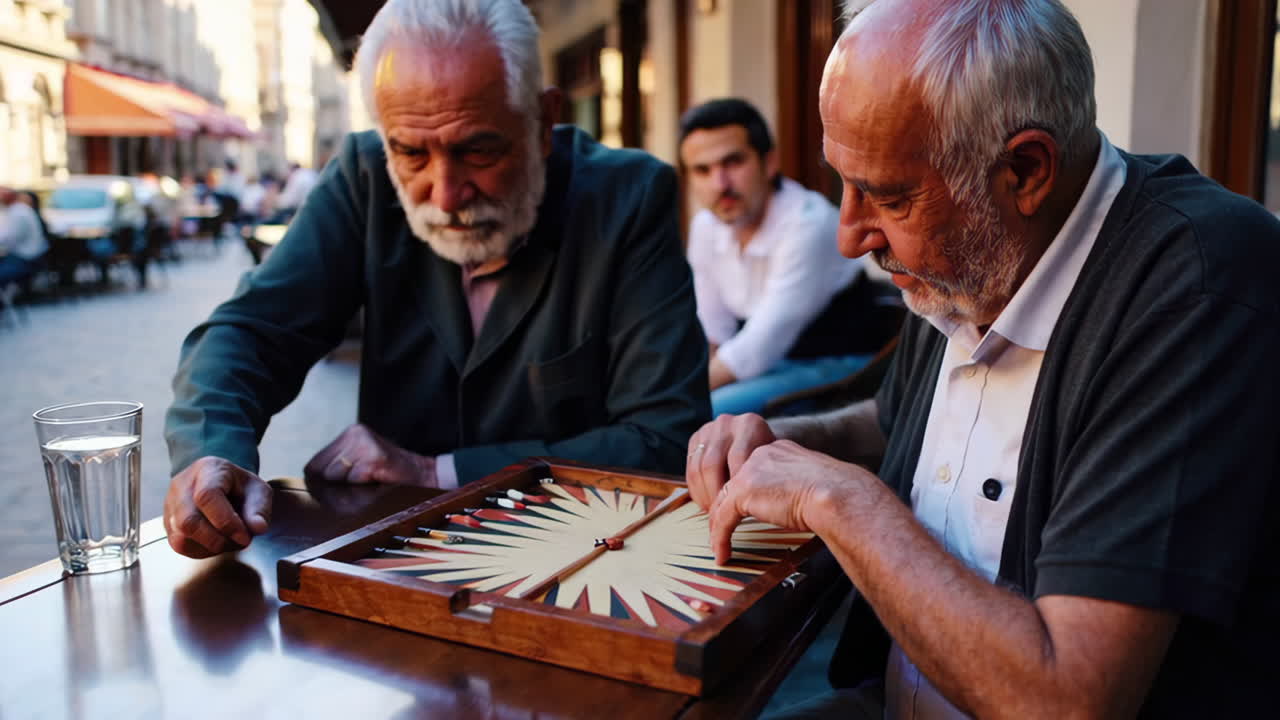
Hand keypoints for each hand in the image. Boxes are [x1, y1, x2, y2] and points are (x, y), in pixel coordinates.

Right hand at [164, 456, 271, 557]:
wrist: (220, 482)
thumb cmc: (238, 486)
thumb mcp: (257, 490)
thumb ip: (259, 509)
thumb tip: (257, 528)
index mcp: (207, 470)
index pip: (207, 496)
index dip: (226, 522)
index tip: (244, 536)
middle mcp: (182, 486)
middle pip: (187, 522)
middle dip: (217, 540)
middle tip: (239, 540)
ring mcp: (171, 506)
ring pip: (180, 539)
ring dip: (210, 547)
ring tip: (229, 540)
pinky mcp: (168, 524)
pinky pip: (179, 546)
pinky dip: (202, 551)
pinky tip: (217, 542)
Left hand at [304, 423, 436, 485]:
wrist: (423, 475)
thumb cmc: (389, 474)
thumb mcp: (359, 463)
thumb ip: (335, 468)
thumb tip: (309, 484)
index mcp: (349, 433)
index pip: (314, 464)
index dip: (320, 482)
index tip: (337, 487)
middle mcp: (355, 433)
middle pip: (322, 471)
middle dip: (337, 483)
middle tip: (360, 481)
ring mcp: (365, 443)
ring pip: (336, 475)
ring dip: (351, 485)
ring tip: (369, 479)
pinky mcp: (374, 456)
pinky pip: (353, 479)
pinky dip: (363, 485)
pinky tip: (377, 479)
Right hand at [685, 413, 775, 508]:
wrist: (762, 440)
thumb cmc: (771, 459)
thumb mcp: (774, 463)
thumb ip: (765, 476)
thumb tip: (759, 503)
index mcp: (750, 424)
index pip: (737, 460)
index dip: (736, 488)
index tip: (739, 509)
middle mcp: (727, 423)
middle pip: (712, 464)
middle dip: (715, 494)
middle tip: (721, 515)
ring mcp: (709, 429)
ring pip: (698, 468)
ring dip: (703, 495)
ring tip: (713, 512)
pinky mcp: (696, 438)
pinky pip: (689, 469)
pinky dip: (696, 490)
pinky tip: (705, 502)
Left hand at [707, 439, 865, 563]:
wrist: (838, 496)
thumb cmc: (837, 495)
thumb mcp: (812, 483)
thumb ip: (795, 487)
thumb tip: (793, 503)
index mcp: (778, 450)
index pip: (751, 473)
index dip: (744, 495)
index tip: (741, 512)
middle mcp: (761, 455)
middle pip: (733, 485)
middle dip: (724, 510)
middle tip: (721, 530)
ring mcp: (750, 472)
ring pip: (723, 502)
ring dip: (718, 527)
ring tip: (720, 546)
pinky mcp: (744, 492)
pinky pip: (723, 518)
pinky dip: (720, 537)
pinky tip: (723, 552)